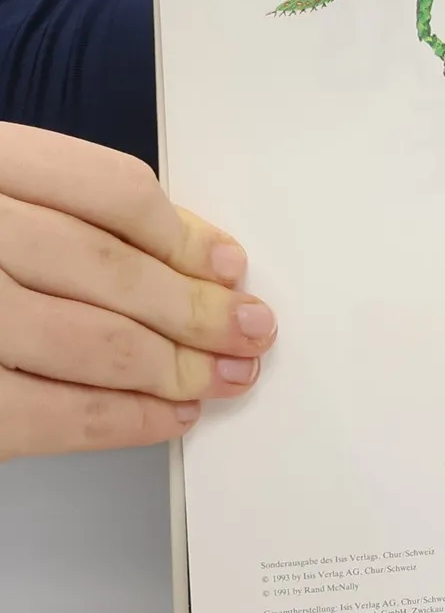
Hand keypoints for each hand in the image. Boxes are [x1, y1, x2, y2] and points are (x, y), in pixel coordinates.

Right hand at [0, 124, 275, 461]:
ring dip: (177, 370)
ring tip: (222, 378)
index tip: (229, 265)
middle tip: (251, 332)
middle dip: (197, 312)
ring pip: (92, 343)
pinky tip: (165, 418)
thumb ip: (69, 213)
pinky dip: (123, 422)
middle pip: (109, 271)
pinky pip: (48, 416)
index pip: (110, 190)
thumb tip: (194, 259)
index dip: (185, 235)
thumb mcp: (0, 196)